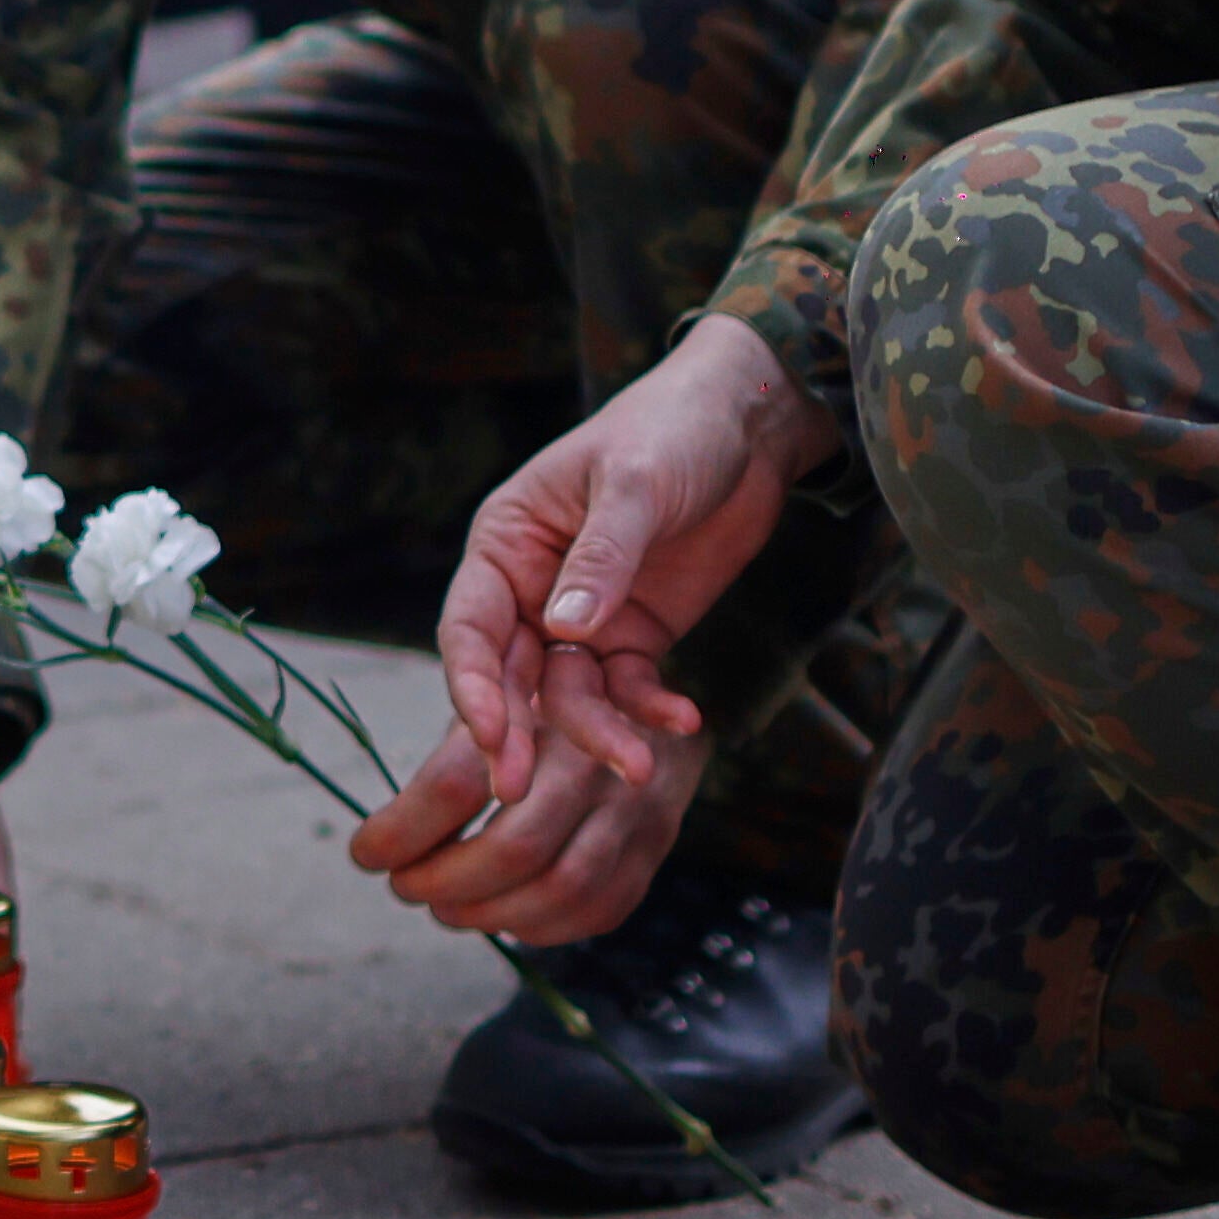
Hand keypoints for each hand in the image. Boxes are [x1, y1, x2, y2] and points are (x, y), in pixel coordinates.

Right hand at [349, 319, 826, 943]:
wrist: (749, 427)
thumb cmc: (672, 429)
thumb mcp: (634, 485)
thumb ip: (600, 558)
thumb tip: (563, 629)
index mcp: (506, 542)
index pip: (470, 626)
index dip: (472, 685)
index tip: (492, 737)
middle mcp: (531, 587)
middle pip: (512, 674)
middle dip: (521, 733)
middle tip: (524, 792)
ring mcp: (584, 616)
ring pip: (572, 694)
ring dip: (600, 733)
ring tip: (638, 769)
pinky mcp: (636, 634)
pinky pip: (629, 687)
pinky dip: (650, 709)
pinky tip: (683, 721)